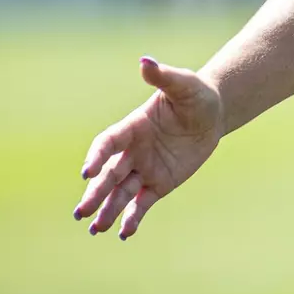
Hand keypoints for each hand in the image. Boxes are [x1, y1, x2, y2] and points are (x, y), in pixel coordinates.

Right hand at [74, 56, 223, 239]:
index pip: (108, 143)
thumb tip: (144, 60)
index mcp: (132, 127)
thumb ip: (162, 76)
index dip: (96, 157)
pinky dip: (132, 218)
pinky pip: (141, 203)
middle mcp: (133, 151)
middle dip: (95, 193)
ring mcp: (144, 169)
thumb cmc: (196, 95)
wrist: (213, 113)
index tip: (88, 172)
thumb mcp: (183, 85)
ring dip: (107, 210)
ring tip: (95, 230)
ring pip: (120, 193)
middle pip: (109, 174)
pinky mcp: (159, 184)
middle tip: (80, 212)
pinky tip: (123, 233)